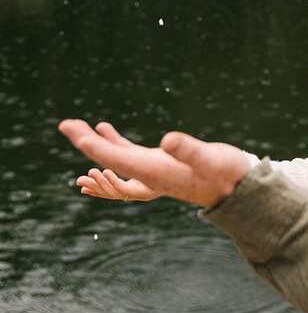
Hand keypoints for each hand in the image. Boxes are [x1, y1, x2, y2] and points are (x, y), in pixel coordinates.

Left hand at [59, 119, 251, 209]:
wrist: (236, 189)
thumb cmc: (226, 173)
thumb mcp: (211, 159)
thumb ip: (190, 150)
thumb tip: (168, 140)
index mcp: (156, 173)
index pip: (116, 159)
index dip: (94, 146)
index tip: (74, 132)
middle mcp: (147, 175)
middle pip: (107, 161)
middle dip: (85, 143)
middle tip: (65, 124)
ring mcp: (150, 171)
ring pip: (112, 158)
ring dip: (93, 143)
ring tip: (75, 126)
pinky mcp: (156, 164)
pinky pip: (125, 155)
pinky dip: (112, 142)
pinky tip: (103, 127)